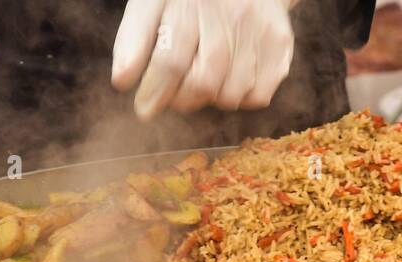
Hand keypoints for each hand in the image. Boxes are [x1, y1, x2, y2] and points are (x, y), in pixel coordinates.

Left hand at [111, 0, 297, 120]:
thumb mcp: (153, 1)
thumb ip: (134, 37)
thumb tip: (122, 80)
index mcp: (190, 2)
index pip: (171, 61)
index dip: (155, 92)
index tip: (144, 110)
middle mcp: (229, 14)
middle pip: (203, 82)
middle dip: (182, 100)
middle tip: (173, 96)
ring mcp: (258, 29)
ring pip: (231, 94)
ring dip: (210, 99)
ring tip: (201, 81)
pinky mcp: (279, 42)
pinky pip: (257, 95)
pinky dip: (240, 98)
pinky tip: (229, 79)